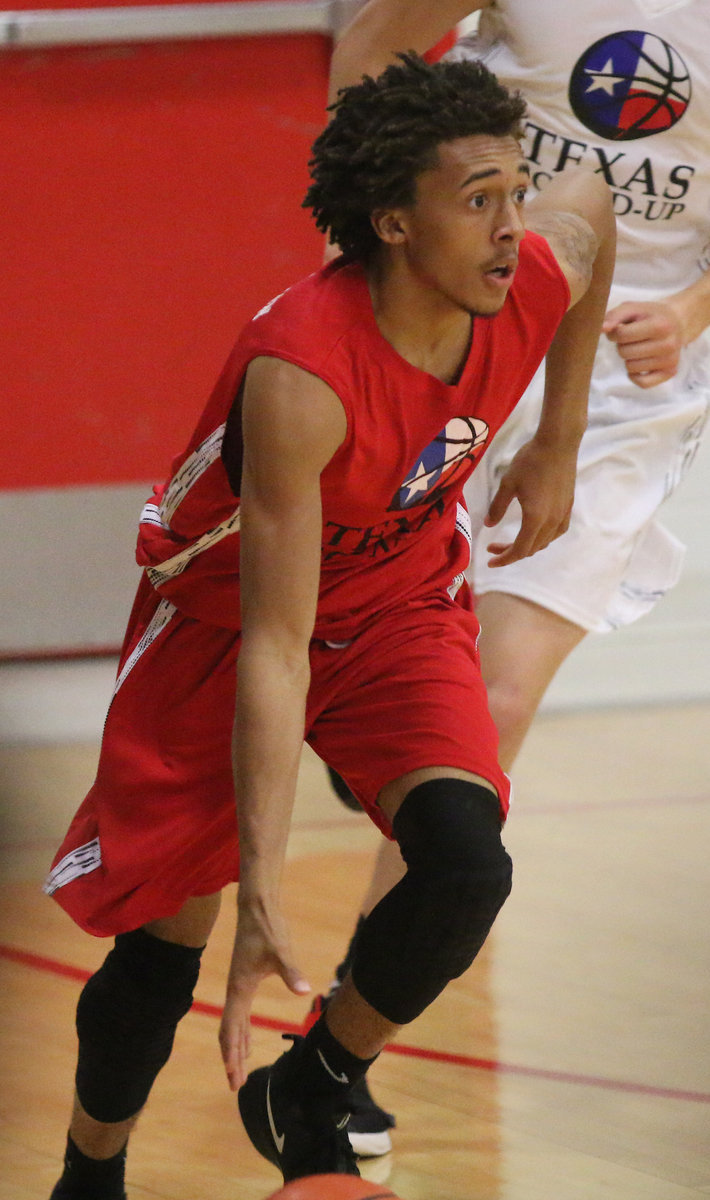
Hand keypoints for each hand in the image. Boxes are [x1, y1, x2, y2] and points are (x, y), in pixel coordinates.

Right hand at [218, 897, 310, 1090]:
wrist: (257, 908)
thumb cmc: (268, 929)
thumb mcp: (281, 951)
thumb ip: (291, 972)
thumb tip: (305, 990)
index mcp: (239, 989)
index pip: (231, 1029)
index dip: (231, 1055)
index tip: (232, 1077)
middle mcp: (236, 991)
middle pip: (230, 1033)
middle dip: (232, 1059)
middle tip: (234, 1086)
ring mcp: (239, 987)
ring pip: (233, 1025)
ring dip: (235, 1048)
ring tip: (237, 1070)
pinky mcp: (246, 981)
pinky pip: (240, 1015)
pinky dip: (240, 1032)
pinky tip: (245, 1042)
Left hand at [484, 436, 576, 566]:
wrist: (558, 444)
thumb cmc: (530, 461)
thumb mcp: (508, 484)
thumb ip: (497, 507)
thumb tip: (488, 525)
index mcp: (536, 519)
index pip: (519, 550)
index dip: (504, 559)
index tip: (490, 561)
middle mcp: (552, 522)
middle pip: (531, 549)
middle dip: (511, 553)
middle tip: (493, 547)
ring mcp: (562, 514)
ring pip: (545, 542)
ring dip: (527, 546)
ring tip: (511, 541)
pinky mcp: (568, 506)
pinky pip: (556, 532)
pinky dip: (543, 538)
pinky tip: (535, 531)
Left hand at [603, 300, 683, 387]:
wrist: (678, 322)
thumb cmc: (650, 315)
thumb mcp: (633, 308)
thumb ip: (615, 315)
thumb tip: (602, 329)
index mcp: (659, 325)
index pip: (622, 335)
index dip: (615, 332)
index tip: (620, 329)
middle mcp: (667, 344)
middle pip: (625, 353)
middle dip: (623, 345)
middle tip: (632, 339)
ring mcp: (669, 360)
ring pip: (631, 368)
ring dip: (629, 359)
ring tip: (638, 348)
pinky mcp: (670, 372)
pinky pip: (643, 383)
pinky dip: (636, 376)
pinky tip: (639, 363)